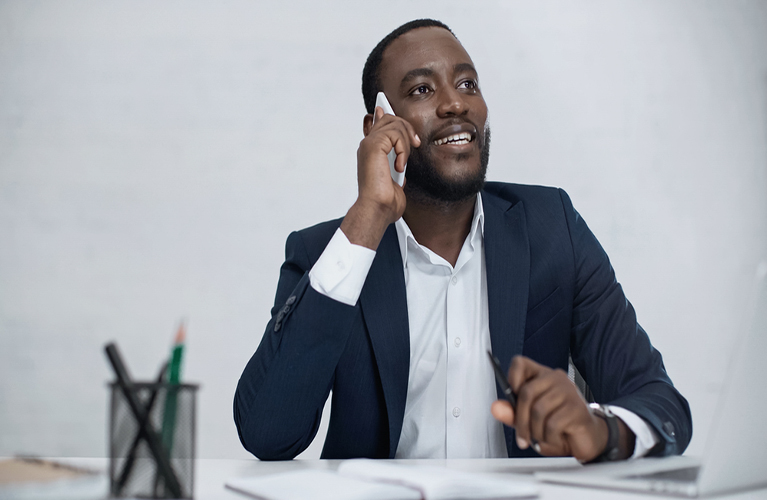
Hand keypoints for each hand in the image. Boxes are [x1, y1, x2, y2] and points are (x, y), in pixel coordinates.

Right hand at [340, 107, 420, 249]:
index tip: (393, 112)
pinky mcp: (374, 145)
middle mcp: (367, 146)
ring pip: (394, 123)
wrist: (377, 209)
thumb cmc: (384, 202)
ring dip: (406, 141)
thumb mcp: (396, 180)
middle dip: (406, 127)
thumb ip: (398, 166)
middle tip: (414, 144)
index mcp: (371, 152)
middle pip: (389, 118)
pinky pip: (396, 133)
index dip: (389, 116)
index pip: (379, 124)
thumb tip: (403, 159)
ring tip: (404, 161)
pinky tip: (400, 165)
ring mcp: (369, 144)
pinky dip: (403, 149)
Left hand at [490, 356, 631, 461]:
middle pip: (526, 393)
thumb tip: (496, 407)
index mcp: (542, 376)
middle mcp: (555, 379)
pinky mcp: (577, 408)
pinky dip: (549, 437)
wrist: (588, 438)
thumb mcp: (530, 421)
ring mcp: (568, 391)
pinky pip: (552, 424)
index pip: (520, 363)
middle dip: (520, 420)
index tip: (511, 395)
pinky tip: (555, 438)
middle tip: (522, 436)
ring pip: (538, 410)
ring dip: (536, 432)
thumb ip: (512, 413)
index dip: (511, 378)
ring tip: (542, 437)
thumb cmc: (558, 425)